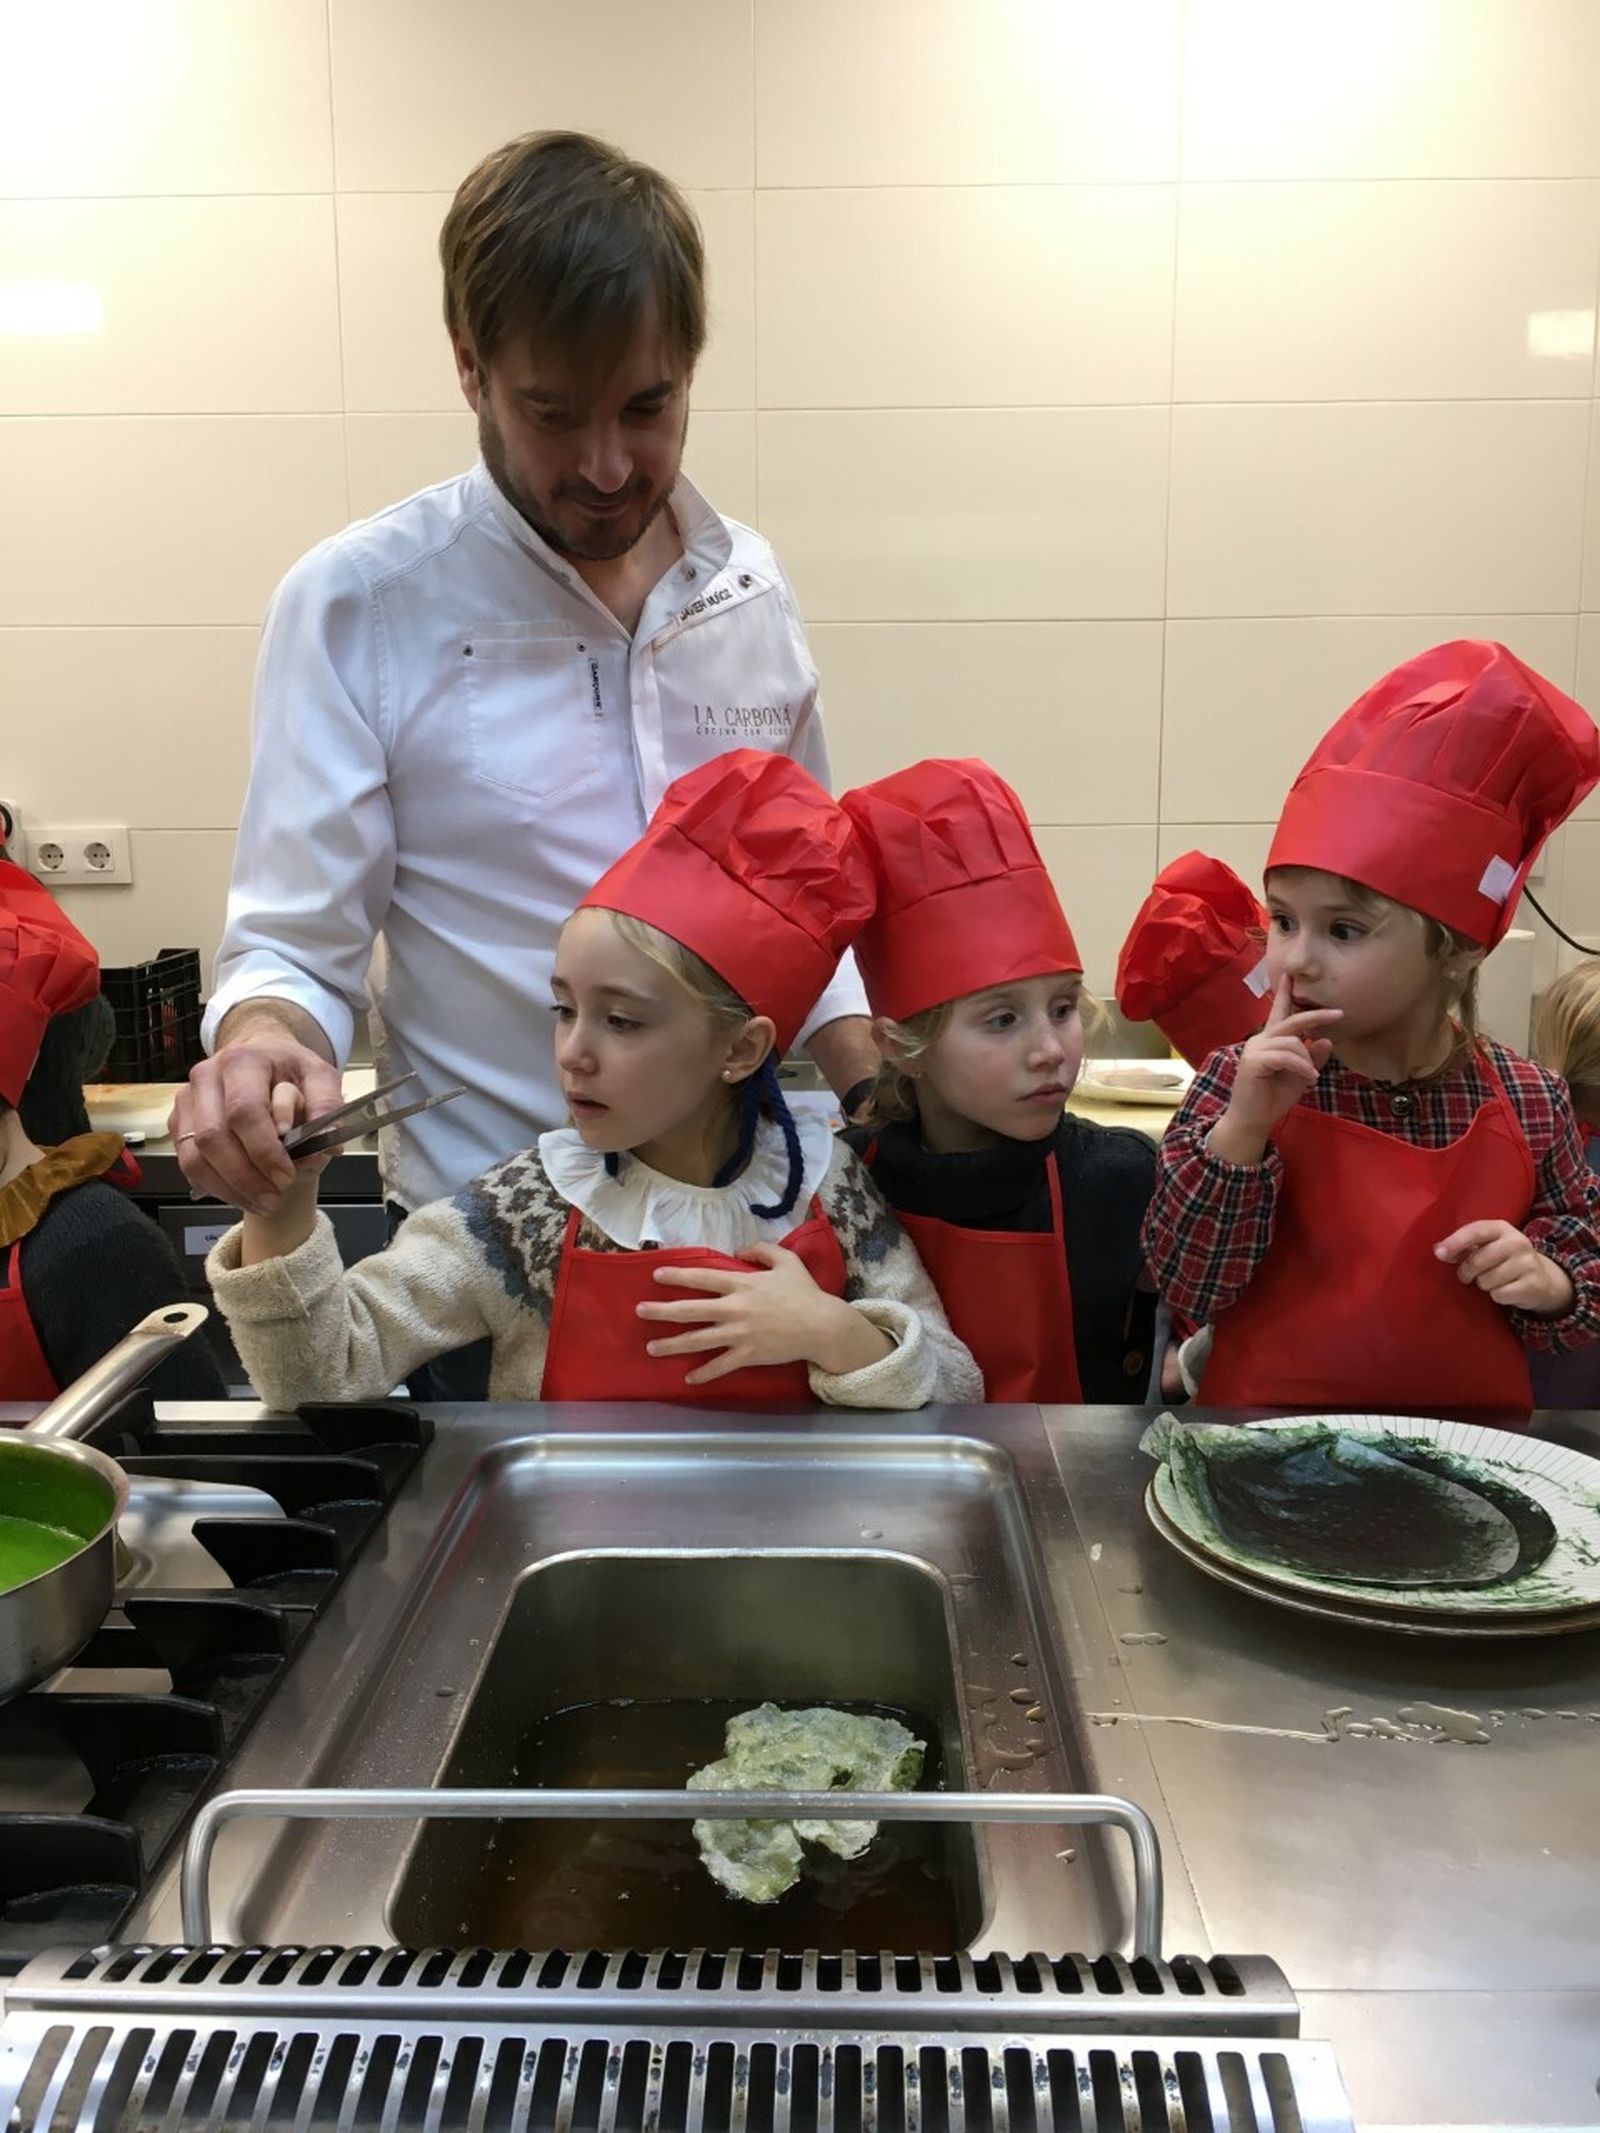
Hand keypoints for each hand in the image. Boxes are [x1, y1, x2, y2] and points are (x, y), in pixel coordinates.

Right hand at [169, 1028, 342, 1212]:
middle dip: (245, 1177)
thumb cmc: (288, 1070)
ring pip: (194, 1157)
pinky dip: (215, 1187)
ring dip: (229, 1188)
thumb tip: (324, 1145)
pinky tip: (243, 1194)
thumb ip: (326, 1106)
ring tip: (263, 1203)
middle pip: (213, 1138)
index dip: (263, 1150)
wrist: (259, 1055)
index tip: (287, 1176)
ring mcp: (187, 1100)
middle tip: (275, 1198)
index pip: (244, 1111)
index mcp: (242, 1061)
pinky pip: (188, 1164)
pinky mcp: (178, 1122)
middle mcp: (206, 1077)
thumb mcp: (319, 1076)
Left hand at [636, 1242, 892, 1385]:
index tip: (655, 1276)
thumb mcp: (786, 1261)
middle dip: (661, 1311)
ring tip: (651, 1348)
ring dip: (672, 1345)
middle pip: (690, 1310)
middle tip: (639, 1311)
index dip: (677, 1276)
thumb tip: (740, 1251)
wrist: (821, 1326)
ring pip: (698, 1340)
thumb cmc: (804, 1292)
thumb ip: (762, 1250)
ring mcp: (739, 1334)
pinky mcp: (748, 1355)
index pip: (701, 1278)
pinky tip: (688, 1379)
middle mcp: (734, 1309)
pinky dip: (704, 1374)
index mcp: (741, 1284)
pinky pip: (721, 1366)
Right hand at [1211, 976, 1342, 1153]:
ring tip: (1312, 1077)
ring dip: (1307, 1059)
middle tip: (1339, 1013)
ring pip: (1291, 1041)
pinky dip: (1301, 1066)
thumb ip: (1312, 1058)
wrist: (1253, 1120)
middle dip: (1316, 1015)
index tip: (1291, 974)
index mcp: (1271, 1040)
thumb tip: (1326, 1039)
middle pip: (1291, 1020)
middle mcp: (1261, 1040)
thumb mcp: (1301, 1075)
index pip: (1280, 1011)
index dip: (1286, 992)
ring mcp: (1255, 1049)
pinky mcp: (1253, 1062)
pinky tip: (1309, 1078)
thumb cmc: (1273, 1097)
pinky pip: (1285, 1056)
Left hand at [1434, 1220, 1575, 1315]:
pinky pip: (1499, 1295)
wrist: (1543, 1279)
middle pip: (1477, 1261)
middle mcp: (1517, 1242)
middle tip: (1469, 1275)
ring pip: (1486, 1281)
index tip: (1440, 1254)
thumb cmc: (1504, 1259)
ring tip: (1494, 1280)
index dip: (1456, 1242)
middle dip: (1466, 1272)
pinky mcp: (1532, 1285)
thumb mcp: (1487, 1246)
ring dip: (1484, 1285)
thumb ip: (1463, 1246)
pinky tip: (1506, 1289)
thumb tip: (1438, 1251)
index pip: (1476, 1230)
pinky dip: (1497, 1296)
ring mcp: (1527, 1263)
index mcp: (1502, 1228)